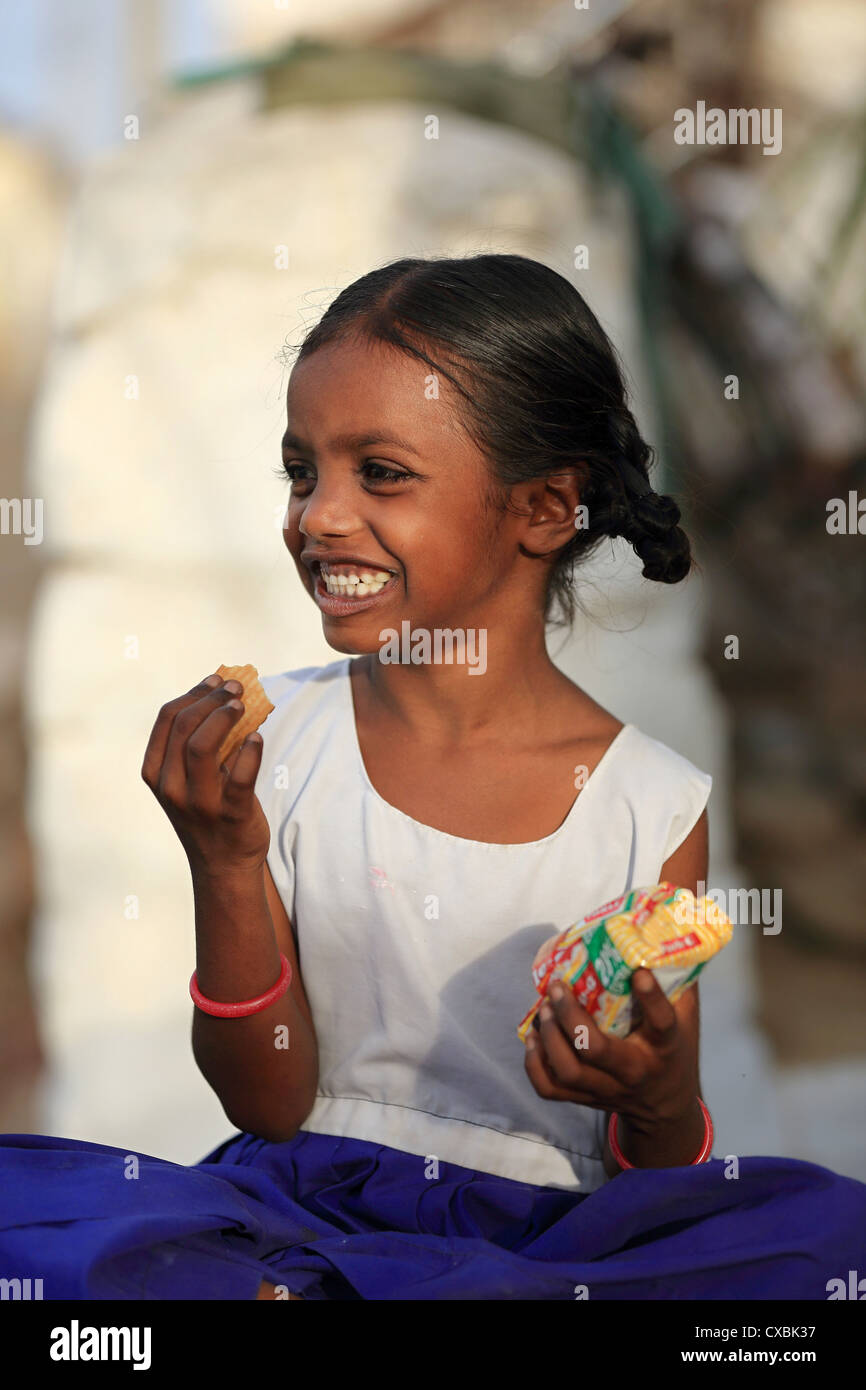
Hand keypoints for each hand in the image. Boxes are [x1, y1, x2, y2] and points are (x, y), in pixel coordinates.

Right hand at [141, 673, 269, 874]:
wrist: (224, 866)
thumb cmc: (209, 812)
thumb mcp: (192, 779)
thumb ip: (201, 742)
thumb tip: (228, 696)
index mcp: (156, 773)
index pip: (167, 720)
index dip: (193, 693)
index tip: (216, 680)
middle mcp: (171, 787)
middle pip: (183, 726)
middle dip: (211, 699)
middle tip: (236, 687)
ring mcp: (199, 803)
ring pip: (202, 747)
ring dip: (225, 717)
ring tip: (243, 705)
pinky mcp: (230, 814)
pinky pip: (239, 776)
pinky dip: (250, 751)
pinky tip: (257, 737)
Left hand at [523, 969, 699, 1132]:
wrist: (666, 1106)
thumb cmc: (673, 1049)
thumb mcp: (686, 1017)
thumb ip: (677, 980)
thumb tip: (661, 933)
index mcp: (664, 1046)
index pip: (662, 1024)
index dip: (651, 998)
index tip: (638, 971)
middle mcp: (634, 1071)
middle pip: (596, 1050)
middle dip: (571, 1015)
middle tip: (558, 987)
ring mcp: (607, 1089)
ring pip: (569, 1072)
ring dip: (549, 1037)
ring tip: (543, 1008)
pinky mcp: (585, 1100)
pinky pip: (550, 1090)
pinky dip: (534, 1064)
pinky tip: (533, 1037)